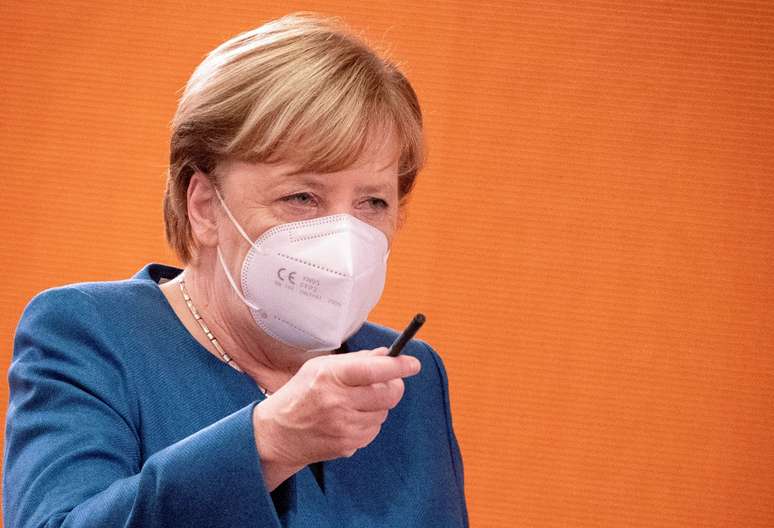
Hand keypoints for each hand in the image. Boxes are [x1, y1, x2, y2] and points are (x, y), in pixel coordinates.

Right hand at [252, 347, 420, 489]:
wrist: (277, 434)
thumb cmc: (300, 394)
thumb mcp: (320, 367)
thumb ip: (356, 360)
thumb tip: (387, 355)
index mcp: (330, 376)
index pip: (374, 370)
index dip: (398, 366)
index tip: (413, 364)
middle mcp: (337, 402)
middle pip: (388, 394)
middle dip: (394, 386)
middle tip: (387, 382)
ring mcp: (343, 427)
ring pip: (384, 413)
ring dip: (378, 406)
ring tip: (355, 403)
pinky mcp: (346, 445)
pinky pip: (373, 431)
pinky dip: (368, 423)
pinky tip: (349, 419)